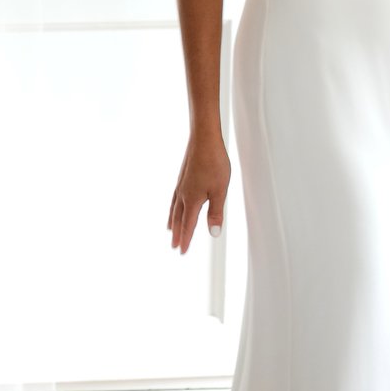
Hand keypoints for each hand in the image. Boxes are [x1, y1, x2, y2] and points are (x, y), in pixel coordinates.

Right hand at [167, 130, 229, 254]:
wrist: (204, 139)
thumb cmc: (214, 162)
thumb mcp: (220, 190)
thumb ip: (216, 212)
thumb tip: (213, 234)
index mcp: (193, 199)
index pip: (188, 224)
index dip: (186, 239)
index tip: (182, 252)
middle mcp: (184, 194)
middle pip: (178, 218)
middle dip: (177, 233)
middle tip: (173, 246)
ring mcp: (181, 185)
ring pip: (174, 208)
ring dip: (172, 220)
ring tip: (169, 228)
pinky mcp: (183, 177)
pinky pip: (174, 197)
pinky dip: (172, 207)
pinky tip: (175, 204)